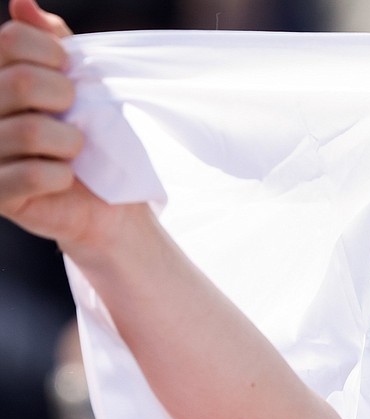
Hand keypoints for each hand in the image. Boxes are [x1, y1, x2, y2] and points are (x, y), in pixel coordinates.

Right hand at [0, 0, 146, 254]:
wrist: (108, 200)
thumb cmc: (91, 133)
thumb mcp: (77, 82)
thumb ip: (51, 41)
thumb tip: (22, 3)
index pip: (12, 40)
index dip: (55, 55)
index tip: (69, 75)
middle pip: (23, 82)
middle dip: (65, 98)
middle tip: (72, 115)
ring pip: (32, 131)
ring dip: (70, 142)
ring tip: (70, 150)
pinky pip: (36, 175)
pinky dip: (63, 176)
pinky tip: (62, 179)